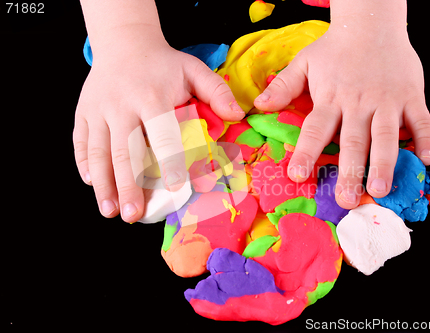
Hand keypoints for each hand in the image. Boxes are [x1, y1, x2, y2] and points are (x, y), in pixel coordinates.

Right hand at [73, 25, 244, 221]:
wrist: (124, 42)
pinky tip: (92, 184)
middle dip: (128, 186)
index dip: (169, 161)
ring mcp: (98, 110)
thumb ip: (216, 91)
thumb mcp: (193, 69)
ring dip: (104, 184)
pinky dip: (84, 164)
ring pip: (99, 152)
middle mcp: (121, 105)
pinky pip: (80, 142)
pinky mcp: (84, 113)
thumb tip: (238, 115)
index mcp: (151, 96)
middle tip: (133, 215)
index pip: (162, 134)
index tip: (173, 188)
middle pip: (124, 151)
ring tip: (110, 211)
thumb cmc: (163, 63)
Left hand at [254, 21, 429, 208]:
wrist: (372, 23)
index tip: (297, 176)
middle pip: (353, 141)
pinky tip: (426, 160)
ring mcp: (387, 100)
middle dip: (349, 172)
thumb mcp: (304, 63)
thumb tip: (259, 105)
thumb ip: (283, 86)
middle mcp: (358, 103)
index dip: (306, 153)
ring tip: (380, 189)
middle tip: (346, 199)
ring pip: (386, 136)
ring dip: (384, 164)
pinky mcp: (411, 96)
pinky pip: (421, 120)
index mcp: (330, 98)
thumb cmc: (335, 49)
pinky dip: (425, 138)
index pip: (315, 130)